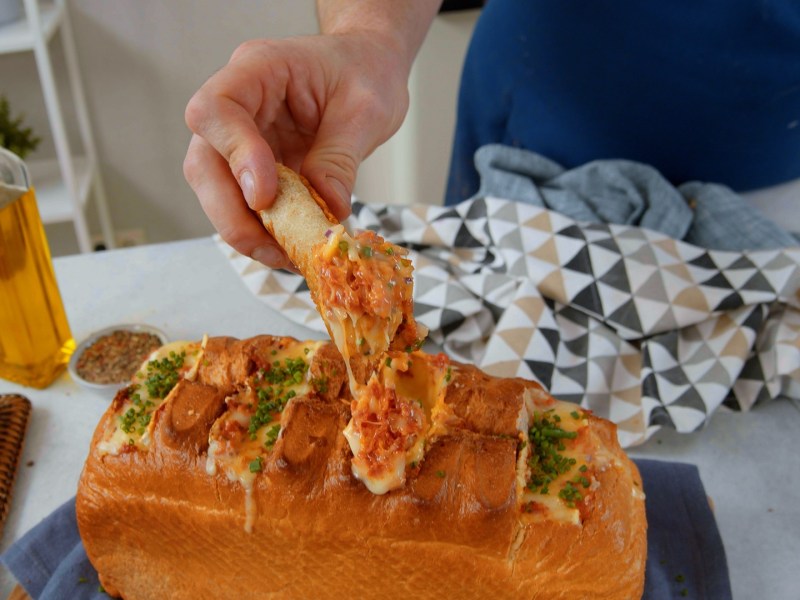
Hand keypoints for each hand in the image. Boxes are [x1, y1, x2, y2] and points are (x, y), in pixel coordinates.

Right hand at [183, 32, 410, 268]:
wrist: (369, 70)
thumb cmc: (366, 73)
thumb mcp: (367, 110)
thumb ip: (341, 157)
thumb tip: (328, 207)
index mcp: (259, 69)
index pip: (217, 108)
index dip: (234, 155)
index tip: (265, 195)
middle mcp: (239, 104)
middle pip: (204, 162)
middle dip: (231, 214)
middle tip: (273, 248)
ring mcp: (241, 137)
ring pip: (217, 190)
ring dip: (246, 230)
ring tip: (288, 256)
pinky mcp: (254, 167)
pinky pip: (244, 203)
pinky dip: (264, 231)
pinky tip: (292, 249)